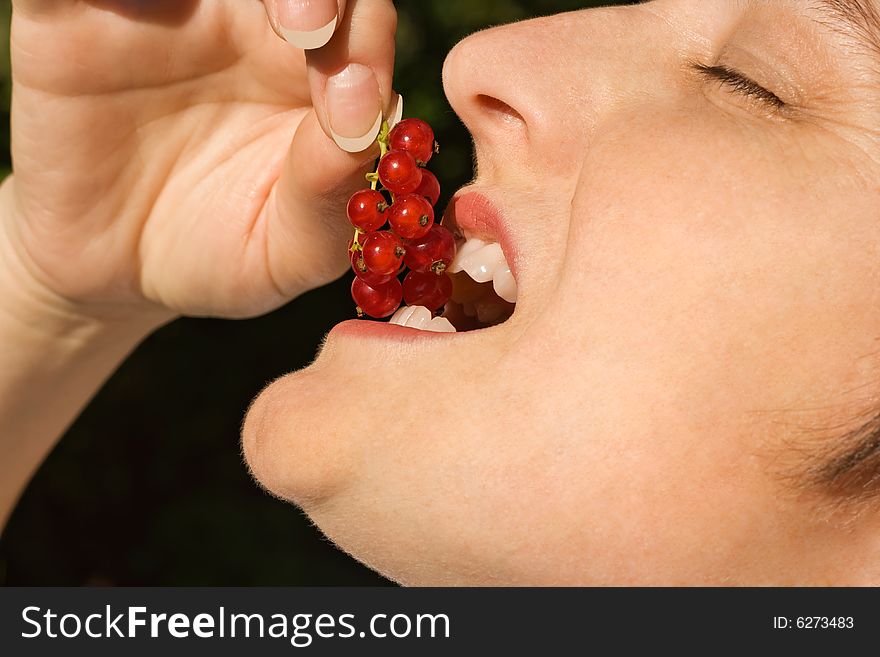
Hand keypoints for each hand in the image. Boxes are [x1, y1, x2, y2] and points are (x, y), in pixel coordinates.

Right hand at [5, 0, 397, 321]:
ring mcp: (165, 8)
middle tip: (310, 30)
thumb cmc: (221, 253)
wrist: (116, 272)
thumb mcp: (288, 250)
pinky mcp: (70, 17)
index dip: (367, 43)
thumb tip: (361, 129)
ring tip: (273, 24)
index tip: (356, 97)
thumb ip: (328, 196)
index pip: (359, 26)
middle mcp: (252, 27)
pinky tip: (129, 8)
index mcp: (317, 76)